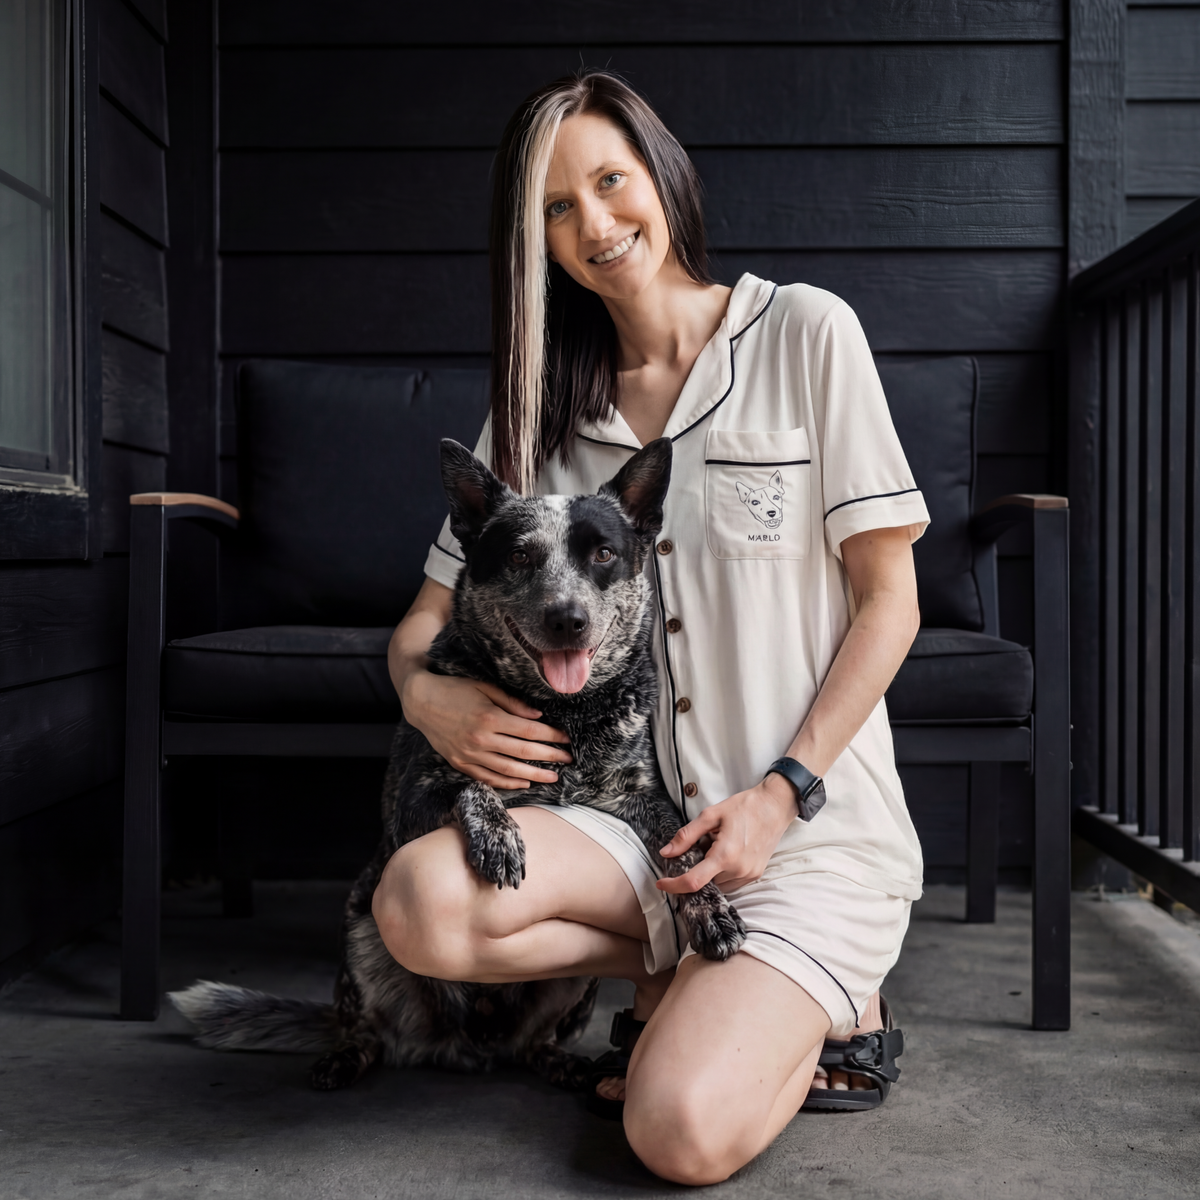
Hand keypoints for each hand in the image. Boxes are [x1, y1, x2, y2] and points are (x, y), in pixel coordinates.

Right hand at [400, 669, 570, 790]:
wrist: (421, 701)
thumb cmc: (455, 689)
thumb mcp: (485, 687)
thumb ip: (512, 703)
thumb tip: (538, 717)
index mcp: (489, 717)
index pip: (529, 730)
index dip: (551, 736)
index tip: (566, 739)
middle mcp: (480, 739)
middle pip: (523, 752)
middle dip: (549, 757)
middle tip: (568, 759)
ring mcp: (469, 754)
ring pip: (508, 770)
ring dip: (534, 775)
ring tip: (553, 777)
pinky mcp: (460, 763)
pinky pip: (488, 778)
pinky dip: (508, 783)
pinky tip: (524, 783)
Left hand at [656, 774, 797, 893]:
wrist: (775, 806)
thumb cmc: (744, 807)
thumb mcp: (711, 815)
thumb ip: (687, 836)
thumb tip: (666, 852)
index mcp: (725, 855)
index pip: (694, 882)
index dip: (674, 886)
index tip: (661, 883)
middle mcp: (738, 870)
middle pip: (705, 884)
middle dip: (693, 873)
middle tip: (695, 851)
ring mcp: (749, 875)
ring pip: (718, 886)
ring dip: (708, 875)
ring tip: (712, 850)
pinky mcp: (755, 874)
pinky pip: (731, 884)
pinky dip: (720, 875)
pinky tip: (723, 855)